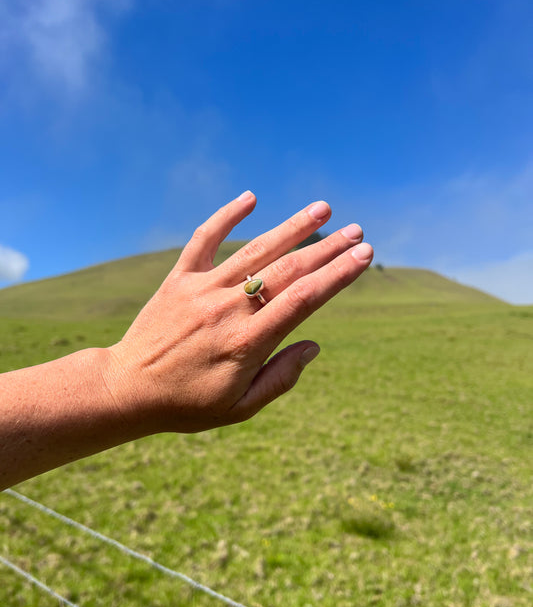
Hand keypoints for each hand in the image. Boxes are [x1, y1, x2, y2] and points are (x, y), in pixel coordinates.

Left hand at [107, 191, 372, 433]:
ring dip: (292, 227)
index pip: (304, 299)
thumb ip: (280, 378)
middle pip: (287, 269)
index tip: (364, 255)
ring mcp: (202, 289)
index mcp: (247, 342)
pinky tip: (250, 197)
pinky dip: (226, 217)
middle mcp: (228, 308)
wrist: (126, 389)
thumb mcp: (239, 408)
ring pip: (255, 250)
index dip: (338, 274)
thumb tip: (313, 345)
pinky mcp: (179, 279)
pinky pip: (204, 240)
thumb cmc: (187, 404)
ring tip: (322, 209)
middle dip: (327, 249)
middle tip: (357, 231)